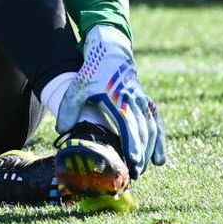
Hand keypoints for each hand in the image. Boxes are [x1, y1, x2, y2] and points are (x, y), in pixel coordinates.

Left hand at [55, 24, 166, 178]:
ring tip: (150, 167)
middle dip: (141, 152)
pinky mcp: (145, 101)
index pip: (128, 124)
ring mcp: (142, 100)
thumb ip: (69, 108)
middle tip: (136, 173)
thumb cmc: (92, 70)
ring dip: (152, 147)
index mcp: (119, 98)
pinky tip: (159, 157)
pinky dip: (159, 138)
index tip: (132, 160)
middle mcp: (135, 100)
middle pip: (143, 129)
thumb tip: (63, 131)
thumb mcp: (78, 86)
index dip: (131, 142)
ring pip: (153, 127)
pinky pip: (156, 121)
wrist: (110, 50)